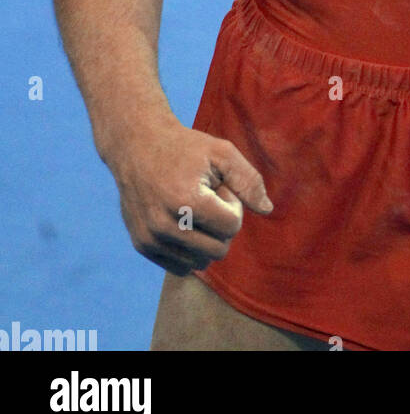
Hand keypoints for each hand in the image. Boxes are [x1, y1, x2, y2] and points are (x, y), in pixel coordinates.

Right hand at [108, 117, 273, 274]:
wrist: (137, 146)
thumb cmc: (185, 148)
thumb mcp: (222, 152)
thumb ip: (248, 181)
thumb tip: (267, 210)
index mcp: (186, 201)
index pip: (231, 227)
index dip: (233, 205)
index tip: (220, 188)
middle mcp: (165, 225)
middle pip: (218, 250)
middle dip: (221, 225)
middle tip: (208, 199)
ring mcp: (150, 239)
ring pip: (200, 263)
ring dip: (206, 239)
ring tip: (194, 210)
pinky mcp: (142, 246)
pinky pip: (180, 267)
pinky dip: (189, 251)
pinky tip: (183, 223)